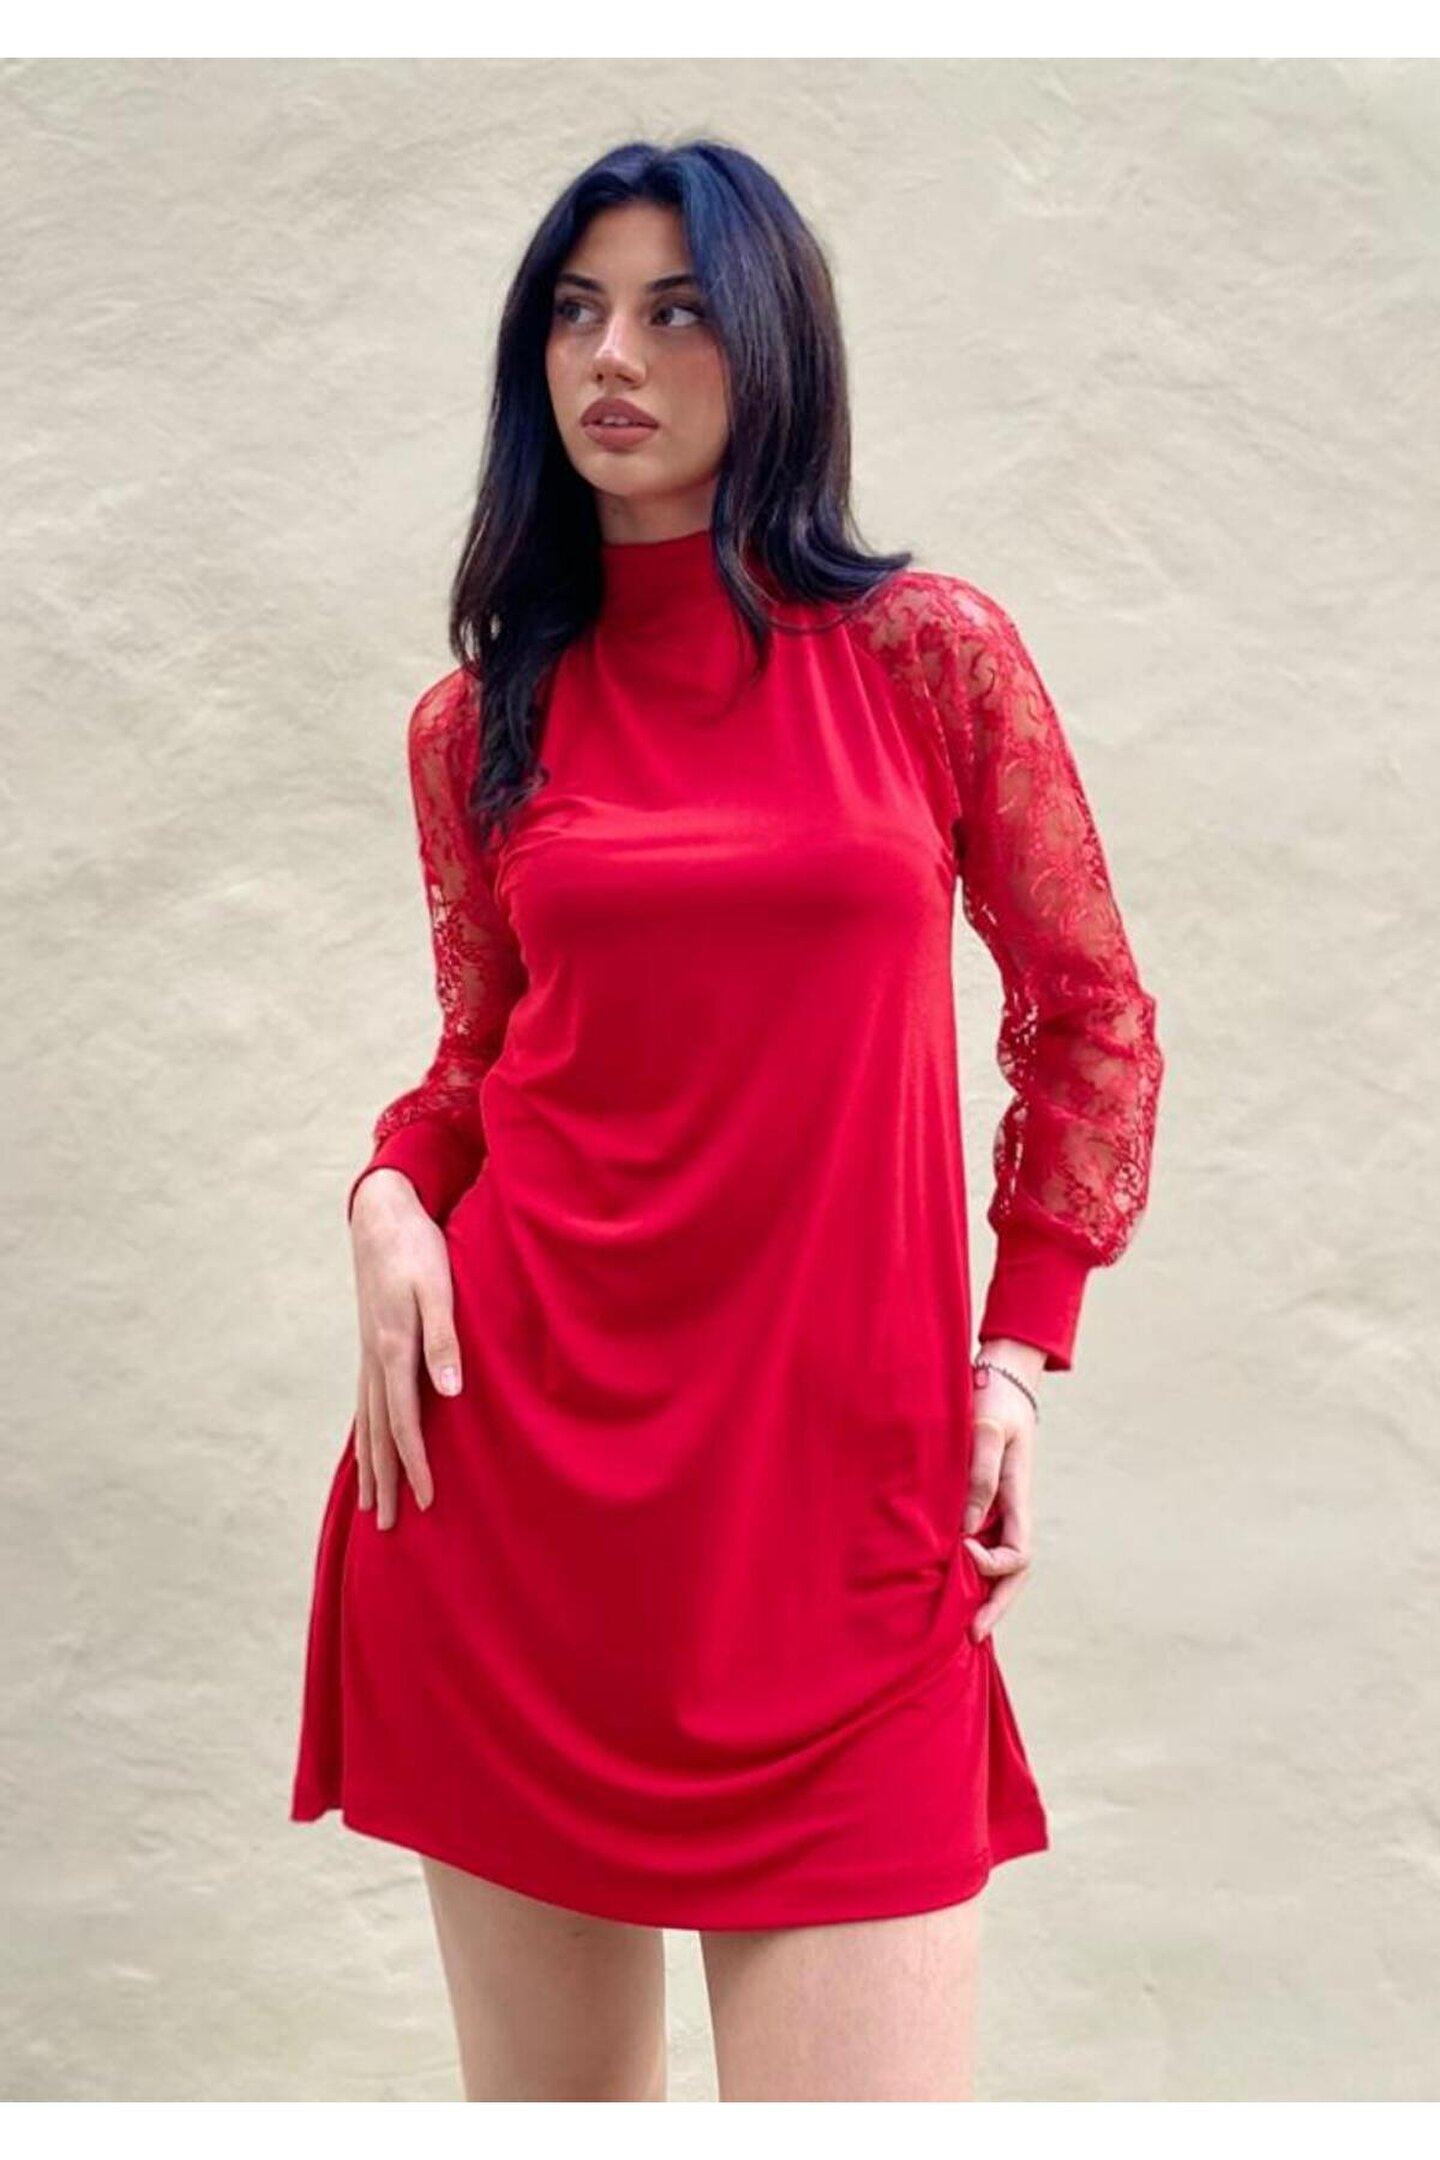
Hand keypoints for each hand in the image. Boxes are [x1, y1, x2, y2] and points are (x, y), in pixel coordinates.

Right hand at [348, 1169, 462, 1529]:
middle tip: (385, 1526)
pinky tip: (367, 1447)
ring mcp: (368, 1354)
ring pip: (366, 1423)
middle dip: (384, 1482)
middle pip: (377, 1435)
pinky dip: (364, 1435)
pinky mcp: (370, 1345)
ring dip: (369, 1465)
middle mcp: (375, 1360)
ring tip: (368, 1502)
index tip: (426, 1502)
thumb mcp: (440, 1290)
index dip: (416, 1465)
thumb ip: (445, 1340)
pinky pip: (364, 1403)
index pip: (404, 1424)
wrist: (382, 1216)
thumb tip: (449, 1392)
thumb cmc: (418, 1250)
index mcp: (394, 1351)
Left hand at [962, 1339, 1042, 1643]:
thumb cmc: (992, 1398)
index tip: (960, 1551)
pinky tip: (943, 1583)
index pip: (1017, 1553)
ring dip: (979, 1593)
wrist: (998, 1375)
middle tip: (971, 1638)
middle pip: (1012, 1572)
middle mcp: (1010, 1509)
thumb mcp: (987, 1428)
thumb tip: (968, 1527)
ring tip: (955, 1627)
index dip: (991, 1565)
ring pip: (995, 1562)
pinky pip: (976, 1540)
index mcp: (1018, 1497)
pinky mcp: (979, 1498)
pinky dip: (965, 1567)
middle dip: (994, 1606)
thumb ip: (981, 1474)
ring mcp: (997, 1507)